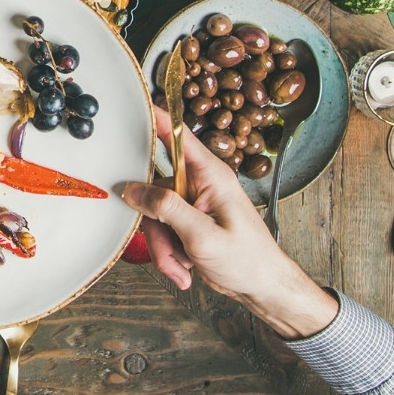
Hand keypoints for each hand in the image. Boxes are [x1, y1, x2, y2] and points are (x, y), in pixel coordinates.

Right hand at [124, 106, 337, 339]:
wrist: (262, 287)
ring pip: (156, 215)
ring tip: (181, 266)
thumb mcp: (203, 236)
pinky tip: (184, 267)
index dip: (154, 118)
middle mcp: (201, 183)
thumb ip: (166, 209)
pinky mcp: (189, 220)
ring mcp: (194, 202)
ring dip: (163, 246)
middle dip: (156, 226)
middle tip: (169, 250)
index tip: (131, 107)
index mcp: (211, 175)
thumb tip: (134, 190)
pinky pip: (163, 229)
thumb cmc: (248, 260)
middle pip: (155, 189)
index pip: (177, 135)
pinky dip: (168, 252)